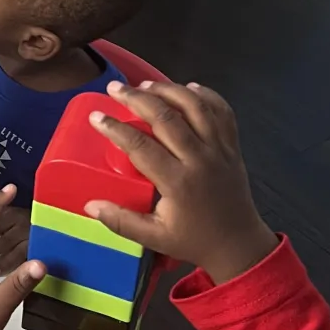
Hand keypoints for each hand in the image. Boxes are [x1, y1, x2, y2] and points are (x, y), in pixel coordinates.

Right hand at [85, 82, 276, 285]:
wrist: (239, 244)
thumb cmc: (194, 240)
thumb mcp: (154, 238)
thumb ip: (121, 221)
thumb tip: (89, 205)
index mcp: (178, 183)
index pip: (141, 146)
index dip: (115, 128)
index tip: (96, 117)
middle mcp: (200, 160)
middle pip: (167, 117)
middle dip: (137, 98)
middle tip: (115, 88)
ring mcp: (220, 150)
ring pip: (195, 107)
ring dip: (169, 90)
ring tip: (145, 85)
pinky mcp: (233, 146)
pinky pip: (222, 112)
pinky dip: (206, 95)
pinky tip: (188, 87)